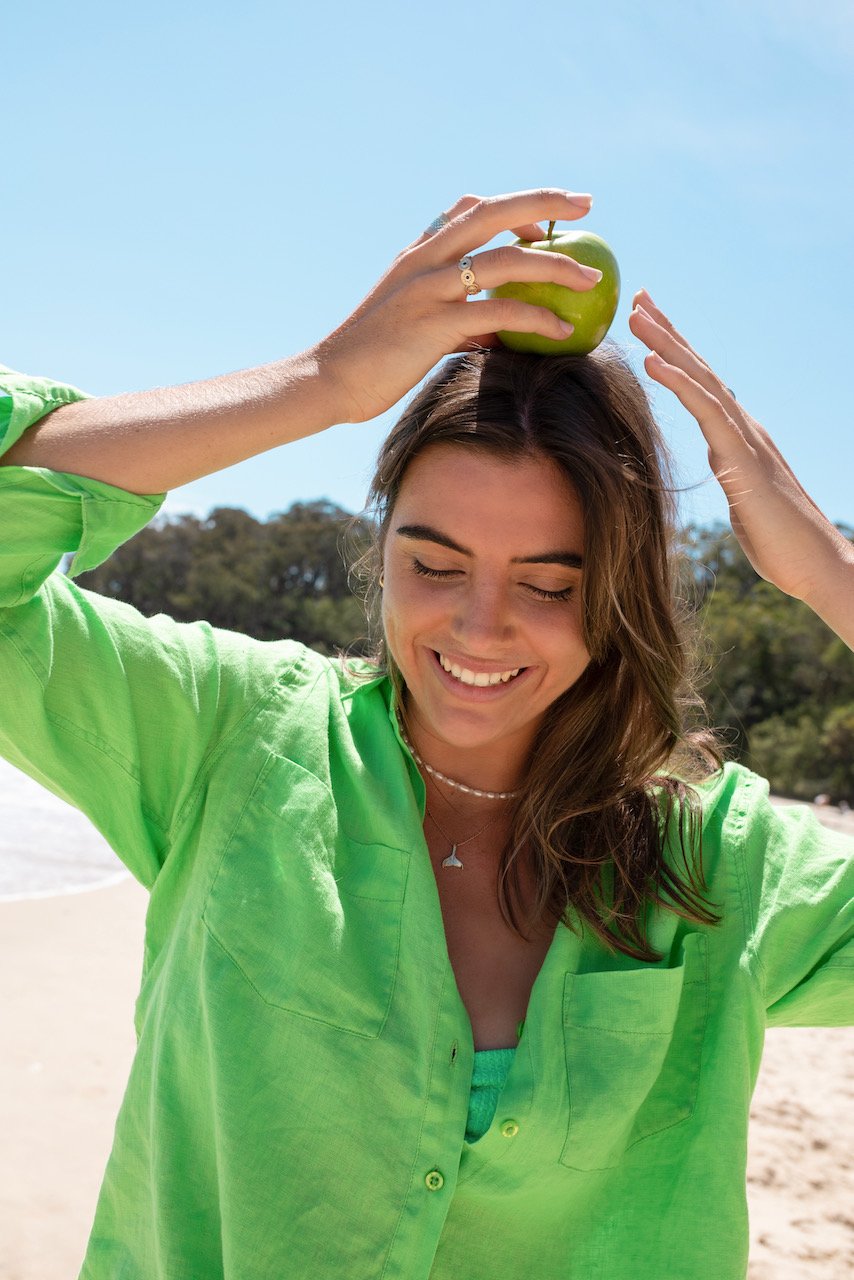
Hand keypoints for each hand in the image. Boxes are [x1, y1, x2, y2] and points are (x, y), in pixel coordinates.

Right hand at [312, 188, 598, 424]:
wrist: (330, 381)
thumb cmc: (372, 361)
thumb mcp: (416, 326)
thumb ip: (457, 317)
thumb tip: (496, 328)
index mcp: (418, 254)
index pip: (469, 210)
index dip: (512, 207)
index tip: (545, 221)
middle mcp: (424, 260)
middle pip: (494, 213)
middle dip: (545, 202)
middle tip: (587, 203)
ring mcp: (429, 289)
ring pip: (505, 260)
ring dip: (556, 265)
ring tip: (591, 278)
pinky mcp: (434, 324)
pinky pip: (499, 312)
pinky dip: (536, 317)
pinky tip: (561, 330)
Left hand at [629, 289, 853, 641]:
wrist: (814, 564)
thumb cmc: (780, 541)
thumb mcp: (744, 497)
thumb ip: (732, 472)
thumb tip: (721, 462)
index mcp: (737, 437)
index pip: (701, 383)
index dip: (675, 350)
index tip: (647, 320)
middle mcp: (742, 427)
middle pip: (698, 369)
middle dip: (667, 330)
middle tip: (636, 294)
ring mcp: (744, 438)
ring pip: (700, 379)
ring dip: (666, 343)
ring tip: (637, 313)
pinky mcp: (742, 458)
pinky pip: (705, 411)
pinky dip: (677, 381)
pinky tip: (651, 360)